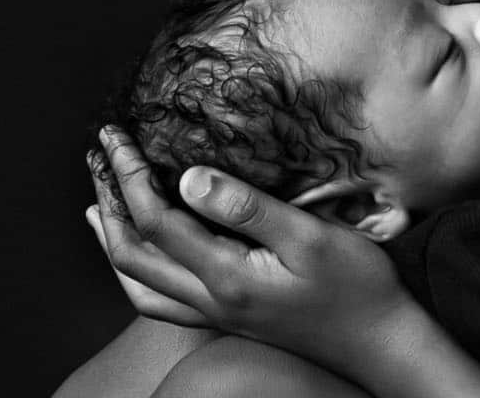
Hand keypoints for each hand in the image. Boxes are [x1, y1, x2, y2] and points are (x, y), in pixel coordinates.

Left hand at [87, 127, 410, 371]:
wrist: (379, 342)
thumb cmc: (357, 286)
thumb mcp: (311, 237)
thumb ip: (248, 208)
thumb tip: (188, 178)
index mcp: (226, 276)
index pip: (156, 222)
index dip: (129, 177)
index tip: (119, 138)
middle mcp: (210, 301)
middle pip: (133, 253)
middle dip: (110, 200)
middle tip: (100, 155)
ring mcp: (216, 314)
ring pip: (139, 282)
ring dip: (113, 240)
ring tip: (99, 205)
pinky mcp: (228, 317)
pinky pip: (159, 299)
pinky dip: (137, 271)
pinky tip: (144, 254)